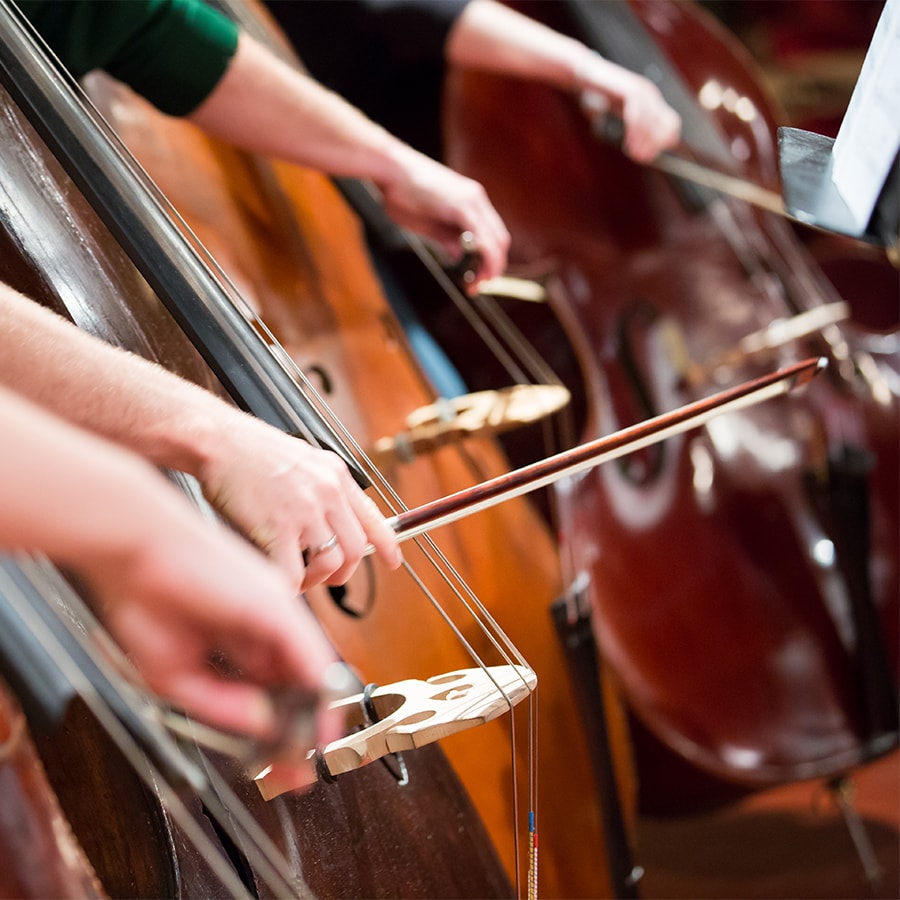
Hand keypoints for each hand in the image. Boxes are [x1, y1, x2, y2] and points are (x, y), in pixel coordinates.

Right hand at [81, 485, 347, 786]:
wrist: (132, 549)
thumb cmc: (143, 599)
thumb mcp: (175, 673)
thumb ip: (220, 702)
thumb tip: (260, 726)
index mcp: (237, 637)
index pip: (268, 686)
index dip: (276, 727)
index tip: (283, 764)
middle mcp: (262, 624)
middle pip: (294, 682)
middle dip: (300, 729)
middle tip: (303, 771)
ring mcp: (273, 612)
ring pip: (308, 668)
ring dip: (317, 714)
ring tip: (316, 754)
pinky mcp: (276, 605)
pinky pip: (308, 650)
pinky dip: (318, 687)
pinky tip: (321, 718)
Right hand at [197, 411, 401, 590]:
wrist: (219, 441)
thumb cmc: (250, 451)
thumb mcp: (304, 460)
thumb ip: (324, 488)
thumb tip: (333, 522)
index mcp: (336, 476)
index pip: (373, 516)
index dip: (387, 544)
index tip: (394, 560)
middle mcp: (327, 493)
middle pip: (356, 548)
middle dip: (343, 572)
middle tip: (326, 578)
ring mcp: (304, 511)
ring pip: (330, 564)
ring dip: (316, 580)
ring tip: (299, 578)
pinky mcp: (277, 527)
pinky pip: (293, 573)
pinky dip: (289, 587)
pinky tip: (279, 582)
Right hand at [378, 148, 510, 290]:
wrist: (388, 168)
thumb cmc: (400, 192)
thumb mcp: (428, 223)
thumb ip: (447, 239)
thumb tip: (459, 257)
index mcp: (470, 200)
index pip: (492, 234)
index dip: (491, 259)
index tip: (482, 276)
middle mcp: (476, 198)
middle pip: (500, 239)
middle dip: (493, 266)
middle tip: (481, 285)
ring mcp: (472, 200)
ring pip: (495, 240)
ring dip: (490, 266)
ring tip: (477, 283)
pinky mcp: (462, 206)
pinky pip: (482, 237)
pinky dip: (483, 257)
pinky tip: (475, 271)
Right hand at [576, 51, 681, 162]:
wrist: (585, 74)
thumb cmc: (598, 96)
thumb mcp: (616, 113)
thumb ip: (627, 126)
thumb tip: (635, 151)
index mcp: (651, 100)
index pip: (671, 122)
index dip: (664, 141)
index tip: (650, 156)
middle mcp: (650, 95)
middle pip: (666, 123)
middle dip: (655, 144)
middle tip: (641, 158)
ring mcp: (641, 90)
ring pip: (651, 122)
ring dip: (644, 141)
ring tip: (634, 155)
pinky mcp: (629, 90)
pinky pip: (636, 115)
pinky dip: (633, 133)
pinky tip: (628, 145)